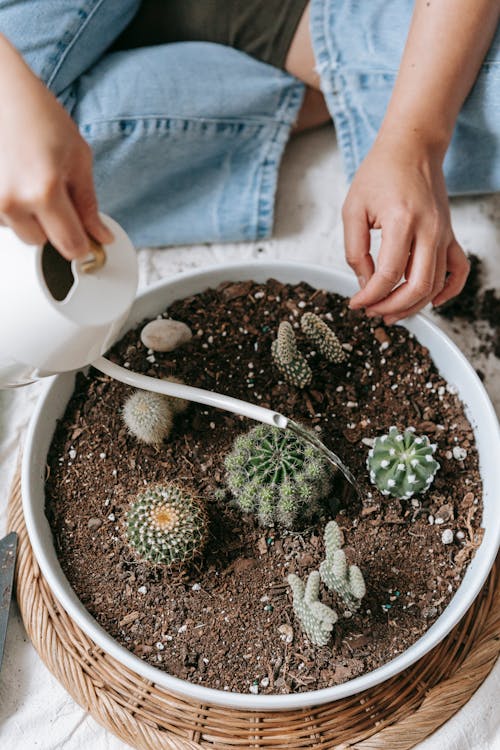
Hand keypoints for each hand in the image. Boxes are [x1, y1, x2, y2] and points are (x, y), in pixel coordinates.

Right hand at [0, 36, 112, 258]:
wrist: (3, 93)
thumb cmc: (39, 115)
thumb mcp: (78, 158)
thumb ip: (88, 204)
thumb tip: (101, 236)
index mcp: (43, 191)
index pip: (70, 245)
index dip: (83, 247)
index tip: (89, 243)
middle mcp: (12, 200)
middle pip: (42, 243)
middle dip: (55, 227)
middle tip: (57, 193)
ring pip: (21, 232)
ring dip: (32, 218)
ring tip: (35, 181)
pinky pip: (4, 219)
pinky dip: (14, 208)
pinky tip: (18, 181)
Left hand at [343, 132, 469, 323]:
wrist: (412, 147)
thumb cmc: (380, 173)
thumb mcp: (353, 209)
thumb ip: (355, 250)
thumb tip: (364, 283)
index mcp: (401, 221)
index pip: (388, 274)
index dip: (370, 296)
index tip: (356, 303)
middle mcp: (428, 229)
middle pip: (417, 286)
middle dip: (391, 307)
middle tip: (372, 313)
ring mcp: (443, 234)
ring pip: (436, 285)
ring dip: (413, 305)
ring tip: (390, 313)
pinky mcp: (449, 235)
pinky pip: (458, 270)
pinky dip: (449, 291)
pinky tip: (432, 302)